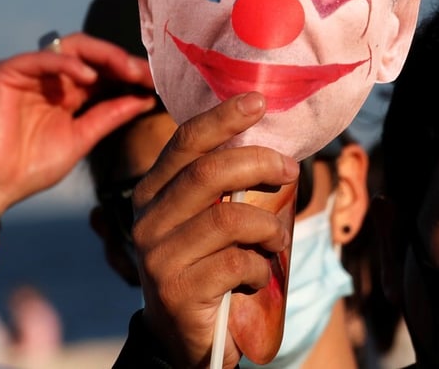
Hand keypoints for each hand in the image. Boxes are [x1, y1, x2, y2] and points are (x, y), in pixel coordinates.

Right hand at [0, 32, 155, 210]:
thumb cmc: (33, 167)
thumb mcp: (84, 137)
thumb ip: (111, 114)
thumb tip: (146, 98)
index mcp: (69, 92)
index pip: (104, 72)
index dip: (130, 73)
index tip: (157, 82)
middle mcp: (50, 78)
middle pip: (91, 54)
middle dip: (122, 60)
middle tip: (146, 72)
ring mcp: (28, 72)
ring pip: (71, 47)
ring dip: (102, 56)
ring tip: (127, 70)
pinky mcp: (7, 72)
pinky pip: (41, 58)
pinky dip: (66, 63)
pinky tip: (88, 77)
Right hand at [132, 92, 297, 368]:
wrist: (185, 337)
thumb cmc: (207, 266)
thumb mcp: (208, 220)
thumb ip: (224, 187)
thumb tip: (274, 147)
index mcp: (153, 192)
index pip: (185, 142)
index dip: (222, 118)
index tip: (258, 101)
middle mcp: (147, 219)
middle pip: (208, 172)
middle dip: (259, 164)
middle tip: (290, 169)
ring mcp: (158, 256)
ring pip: (228, 218)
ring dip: (268, 226)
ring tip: (278, 240)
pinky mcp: (177, 290)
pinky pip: (237, 263)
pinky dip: (261, 268)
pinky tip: (260, 276)